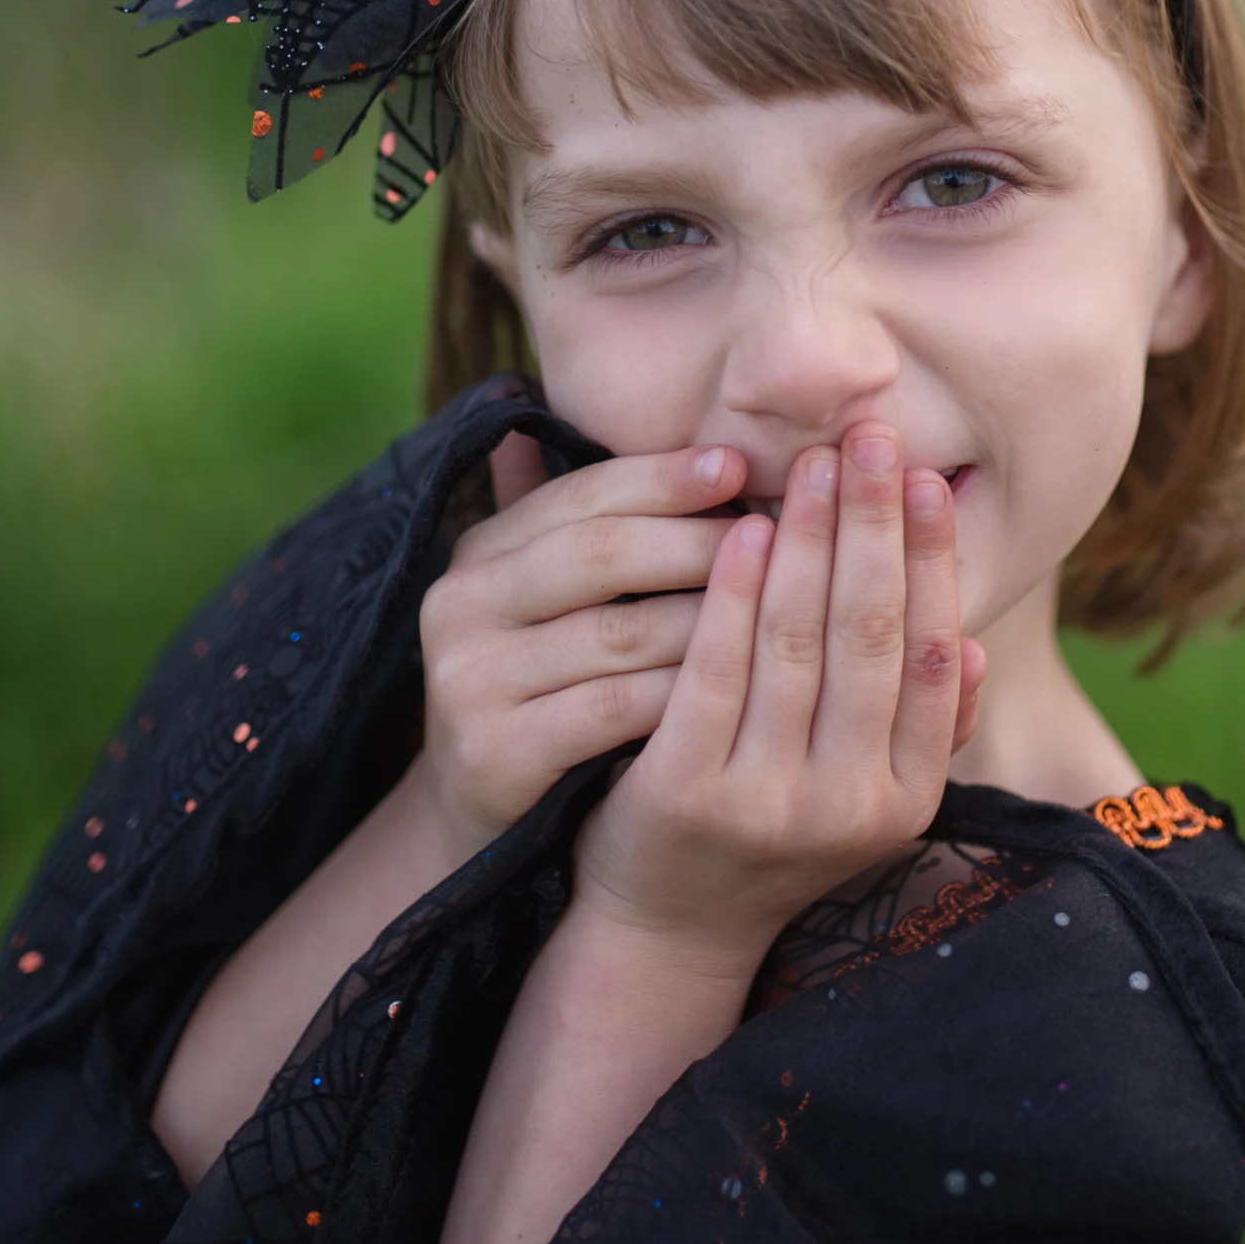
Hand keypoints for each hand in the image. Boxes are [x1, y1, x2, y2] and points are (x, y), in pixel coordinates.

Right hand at [413, 434, 747, 867]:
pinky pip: (616, 709)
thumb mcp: (557, 600)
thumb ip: (592, 520)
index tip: (743, 465)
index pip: (584, 493)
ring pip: (621, 634)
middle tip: (782, 536)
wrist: (481, 819)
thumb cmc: (551, 687)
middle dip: (698, 541)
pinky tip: (744, 690)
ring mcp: (470, 679)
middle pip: (602, 553)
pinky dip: (685, 695)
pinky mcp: (494, 750)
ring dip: (711, 621)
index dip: (665, 476)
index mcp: (481, 551)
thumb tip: (665, 425)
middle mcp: (461, 604)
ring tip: (783, 610)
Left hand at [570, 422, 984, 971]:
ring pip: (799, 643)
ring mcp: (769, 804)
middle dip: (876, 525)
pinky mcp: (688, 795)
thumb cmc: (771, 835)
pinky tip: (745, 529)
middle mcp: (850, 805)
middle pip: (872, 635)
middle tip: (875, 438)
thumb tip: (979, 650)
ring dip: (811, 540)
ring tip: (815, 464)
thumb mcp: (864, 798)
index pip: (934, 655)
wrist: (668, 931)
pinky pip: (718, 672)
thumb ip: (923, 731)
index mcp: (906, 797)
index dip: (932, 561)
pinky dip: (736, 594)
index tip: (928, 479)